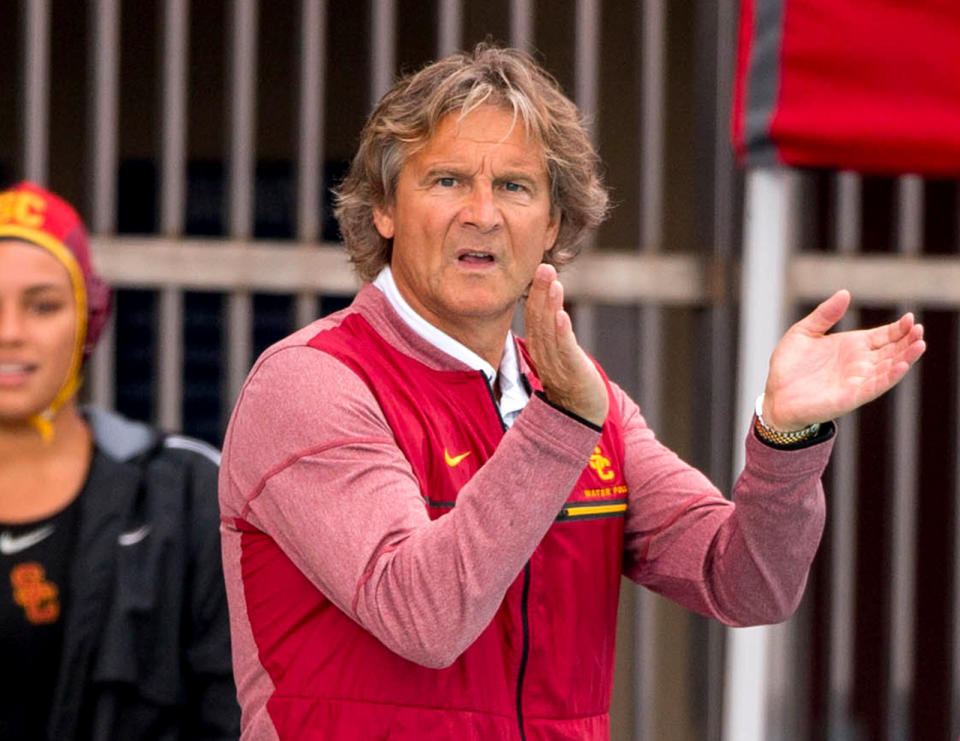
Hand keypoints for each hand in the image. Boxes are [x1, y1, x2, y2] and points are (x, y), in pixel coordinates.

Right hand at [524, 264, 607, 426]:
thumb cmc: (570, 381)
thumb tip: (547, 303)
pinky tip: (562, 315)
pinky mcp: (573, 373)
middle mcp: (544, 354)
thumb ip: (550, 331)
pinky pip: (565, 350)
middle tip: (543, 267)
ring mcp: (557, 364)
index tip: (538, 268)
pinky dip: (562, 332)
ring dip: (551, 306)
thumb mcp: (557, 354)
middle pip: (540, 319)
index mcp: (539, 348)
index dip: (536, 293)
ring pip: (550, 331)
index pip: (535, 317)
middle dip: (541, 292)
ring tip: (552, 283)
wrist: (582, 415)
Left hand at [762, 290, 925, 430]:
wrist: (775, 395)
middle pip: (892, 350)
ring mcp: (857, 380)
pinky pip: (875, 386)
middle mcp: (859, 363)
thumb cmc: (789, 366)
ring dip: (905, 357)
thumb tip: (845, 293)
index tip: (909, 318)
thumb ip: (824, 314)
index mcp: (852, 346)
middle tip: (918, 329)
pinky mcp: (851, 396)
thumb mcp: (804, 332)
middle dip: (907, 340)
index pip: (884, 335)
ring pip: (889, 368)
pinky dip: (889, 376)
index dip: (898, 328)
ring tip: (919, 344)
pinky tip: (901, 365)